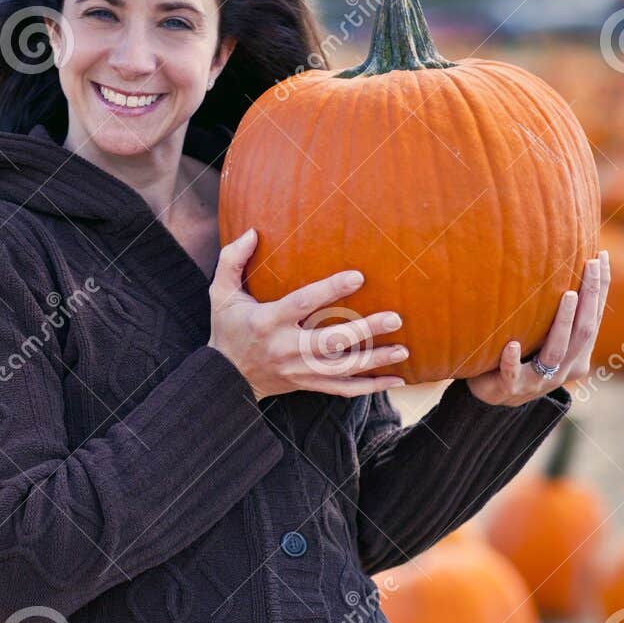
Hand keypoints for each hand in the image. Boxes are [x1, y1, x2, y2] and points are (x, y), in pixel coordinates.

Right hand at [208, 228, 409, 401]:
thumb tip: (253, 232)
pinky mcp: (306, 385)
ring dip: (375, 361)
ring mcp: (298, 371)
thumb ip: (232, 260)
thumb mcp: (219, 293)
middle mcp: (285, 349)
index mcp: (267, 322)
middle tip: (396, 317)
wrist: (224, 378)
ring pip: (342, 369)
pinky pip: (342, 390)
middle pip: (331, 341)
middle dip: (365, 331)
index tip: (358, 276)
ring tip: (404, 349)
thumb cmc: (226, 329)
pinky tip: (395, 381)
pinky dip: (369, 388)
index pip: (302, 304)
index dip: (330, 290)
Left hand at [465, 250, 610, 406]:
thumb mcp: (544, 334)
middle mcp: (563, 369)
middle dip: (590, 296)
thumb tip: (562, 257)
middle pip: (584, 332)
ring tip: (567, 296)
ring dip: (563, 323)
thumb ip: (556, 310)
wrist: (494, 395)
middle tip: (590, 265)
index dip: (600, 289)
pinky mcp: (511, 389)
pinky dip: (513, 360)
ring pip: (556, 353)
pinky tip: (512, 344)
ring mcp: (539, 381)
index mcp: (577, 355)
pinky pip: (513, 374)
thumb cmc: (523, 355)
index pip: (594, 318)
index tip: (602, 256)